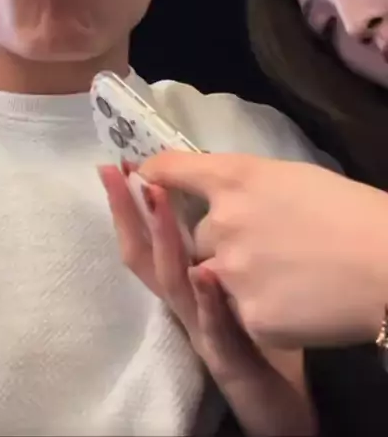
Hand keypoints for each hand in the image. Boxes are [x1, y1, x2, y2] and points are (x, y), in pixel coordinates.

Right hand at [99, 164, 316, 436]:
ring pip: (174, 282)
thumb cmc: (261, 329)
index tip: (117, 165)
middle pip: (145, 254)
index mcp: (186, 279)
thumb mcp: (235, 277)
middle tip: (115, 173)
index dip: (130, 201)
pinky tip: (203, 272)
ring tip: (157, 199)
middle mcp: (184, 303)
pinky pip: (215, 326)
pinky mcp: (228, 358)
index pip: (147, 234)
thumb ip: (223, 240)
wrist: (285, 395)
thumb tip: (216, 189)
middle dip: (128, 211)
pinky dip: (207, 299)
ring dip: (163, 238)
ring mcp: (202, 330)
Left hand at [138, 152, 387, 348]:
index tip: (140, 175)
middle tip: (265, 247)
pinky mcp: (247, 318)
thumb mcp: (291, 177)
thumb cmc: (349, 212)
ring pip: (212, 278)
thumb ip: (244, 182)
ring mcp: (231, 273)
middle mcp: (222, 222)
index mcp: (236, 178)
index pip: (172, 170)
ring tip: (282, 275)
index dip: (152, 173)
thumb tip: (218, 190)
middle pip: (196, 237)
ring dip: (235, 279)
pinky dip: (260, 310)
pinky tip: (294, 301)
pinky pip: (237, 314)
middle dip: (220, 244)